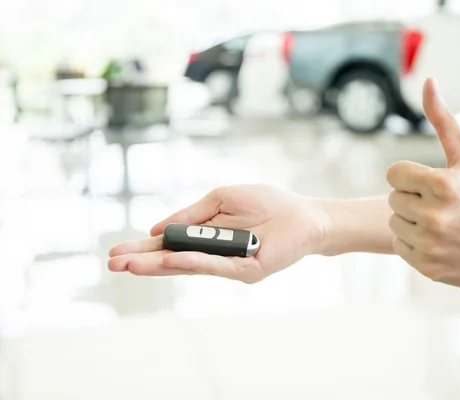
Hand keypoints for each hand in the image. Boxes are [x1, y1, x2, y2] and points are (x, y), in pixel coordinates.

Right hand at [108, 185, 329, 282]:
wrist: (304, 214)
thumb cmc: (266, 204)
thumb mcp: (221, 200)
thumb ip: (191, 215)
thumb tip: (157, 230)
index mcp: (206, 237)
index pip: (169, 245)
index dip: (144, 249)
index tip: (116, 251)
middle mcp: (214, 255)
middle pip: (173, 260)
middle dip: (142, 261)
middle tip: (112, 264)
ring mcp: (229, 266)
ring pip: (189, 266)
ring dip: (159, 265)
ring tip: (130, 265)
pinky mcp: (247, 270)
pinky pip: (216, 265)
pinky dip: (192, 261)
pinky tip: (169, 260)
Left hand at [386, 79, 459, 288]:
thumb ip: (443, 121)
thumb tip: (428, 82)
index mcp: (440, 184)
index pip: (393, 174)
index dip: (410, 177)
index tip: (430, 183)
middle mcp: (433, 216)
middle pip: (393, 199)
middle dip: (412, 199)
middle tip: (441, 205)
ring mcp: (430, 244)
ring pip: (395, 223)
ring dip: (411, 221)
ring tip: (442, 223)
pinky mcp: (428, 267)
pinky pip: (400, 246)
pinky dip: (414, 243)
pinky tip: (439, 240)